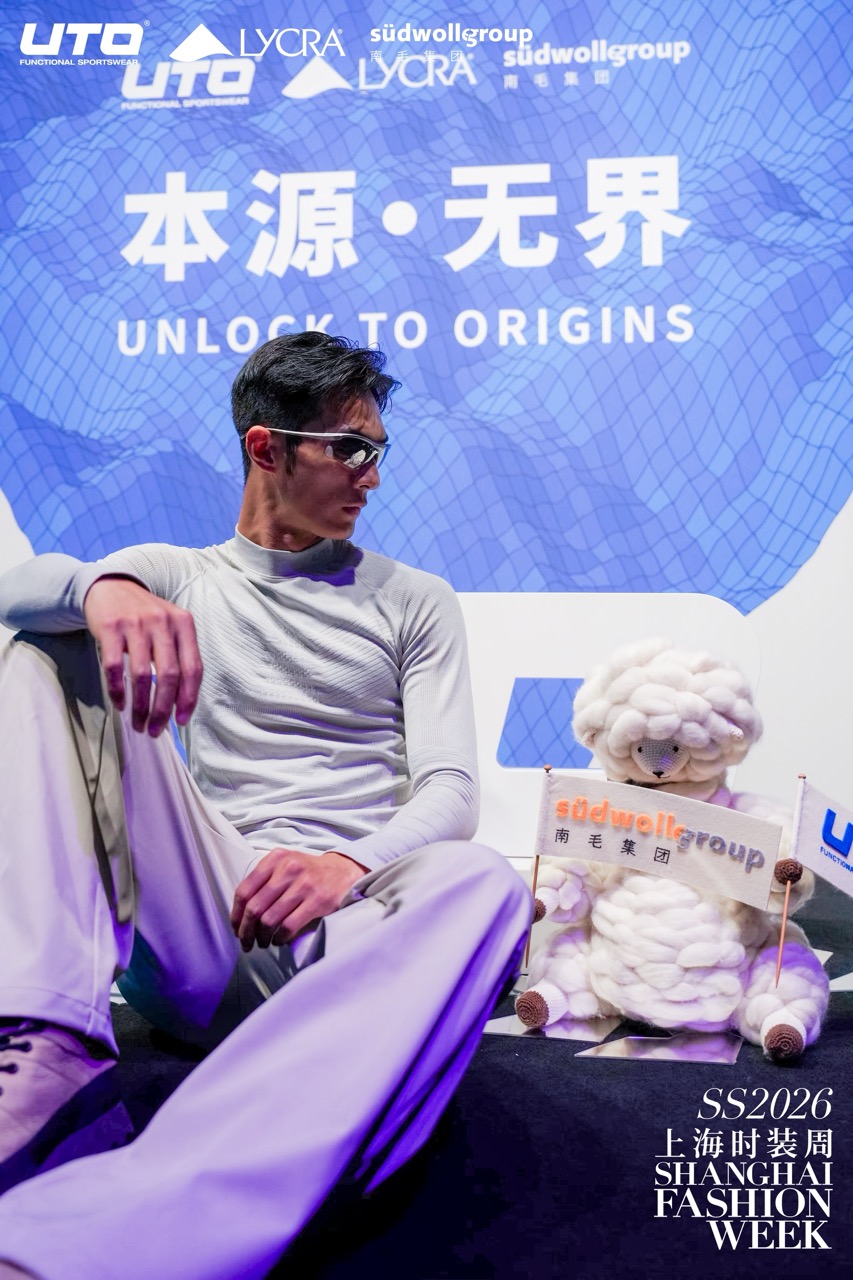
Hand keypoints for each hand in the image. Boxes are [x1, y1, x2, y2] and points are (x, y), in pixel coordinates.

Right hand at [83, 576, 202, 734]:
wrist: (111, 586)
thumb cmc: (145, 616)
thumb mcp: (169, 627)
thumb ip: (178, 657)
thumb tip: (179, 704)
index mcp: (184, 624)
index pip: (193, 668)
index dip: (189, 699)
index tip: (181, 721)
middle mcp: (162, 622)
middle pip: (168, 675)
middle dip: (163, 709)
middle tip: (156, 729)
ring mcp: (135, 623)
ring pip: (142, 675)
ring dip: (140, 706)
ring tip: (138, 723)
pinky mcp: (110, 628)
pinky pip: (115, 667)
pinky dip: (117, 691)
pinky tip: (120, 703)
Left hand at [230, 849, 367, 950]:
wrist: (344, 871)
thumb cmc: (308, 872)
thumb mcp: (285, 864)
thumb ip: (264, 880)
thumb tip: (241, 913)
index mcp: (275, 859)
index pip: (244, 890)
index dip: (236, 914)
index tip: (236, 928)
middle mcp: (288, 869)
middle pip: (255, 908)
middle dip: (246, 931)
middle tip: (246, 942)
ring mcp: (304, 884)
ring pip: (269, 919)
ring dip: (262, 937)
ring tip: (263, 942)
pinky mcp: (317, 900)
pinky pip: (288, 926)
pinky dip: (280, 938)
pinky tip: (279, 940)